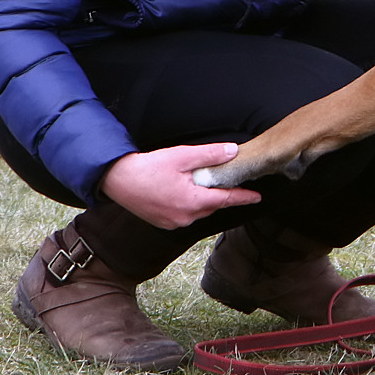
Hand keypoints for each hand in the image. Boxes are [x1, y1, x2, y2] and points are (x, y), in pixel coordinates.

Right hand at [99, 143, 262, 229]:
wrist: (117, 179)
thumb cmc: (148, 167)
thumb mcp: (182, 156)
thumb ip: (210, 155)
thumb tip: (233, 152)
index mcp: (192, 202)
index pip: (226, 200)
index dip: (243, 197)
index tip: (257, 197)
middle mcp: (184, 217)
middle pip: (212, 205)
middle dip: (219, 194)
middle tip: (226, 180)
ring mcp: (172, 223)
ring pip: (198, 210)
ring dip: (203, 198)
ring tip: (199, 183)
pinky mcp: (162, 223)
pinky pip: (184, 214)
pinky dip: (189, 204)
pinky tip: (183, 191)